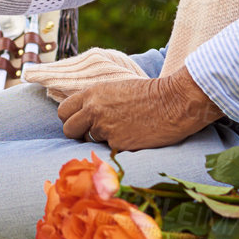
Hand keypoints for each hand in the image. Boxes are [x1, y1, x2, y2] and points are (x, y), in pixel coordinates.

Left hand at [54, 68, 223, 151]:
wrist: (174, 101)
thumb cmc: (150, 93)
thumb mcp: (116, 88)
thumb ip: (97, 100)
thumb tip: (85, 114)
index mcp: (91, 94)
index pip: (63, 111)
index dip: (71, 119)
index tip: (82, 122)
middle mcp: (93, 110)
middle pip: (68, 130)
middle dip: (79, 134)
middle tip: (95, 133)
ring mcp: (105, 128)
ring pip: (89, 141)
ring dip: (100, 140)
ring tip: (120, 131)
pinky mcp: (118, 144)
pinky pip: (109, 149)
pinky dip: (118, 147)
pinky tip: (133, 137)